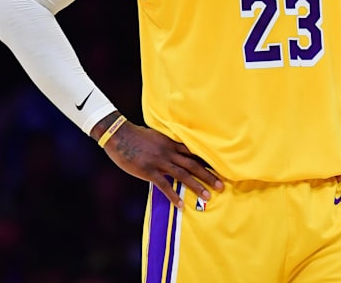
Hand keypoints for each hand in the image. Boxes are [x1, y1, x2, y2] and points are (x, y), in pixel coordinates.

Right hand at [103, 121, 223, 208]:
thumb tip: (175, 150)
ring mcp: (159, 161)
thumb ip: (167, 144)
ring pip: (183, 175)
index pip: (194, 153)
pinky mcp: (148, 170)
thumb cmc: (135, 136)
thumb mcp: (156, 137)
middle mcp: (169, 152)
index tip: (220, 169)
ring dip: (196, 186)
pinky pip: (164, 185)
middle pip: (193, 164)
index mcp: (171, 143)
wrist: (118, 135)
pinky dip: (173, 195)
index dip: (208, 161)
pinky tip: (181, 205)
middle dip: (208, 176)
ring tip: (208, 197)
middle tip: (221, 186)